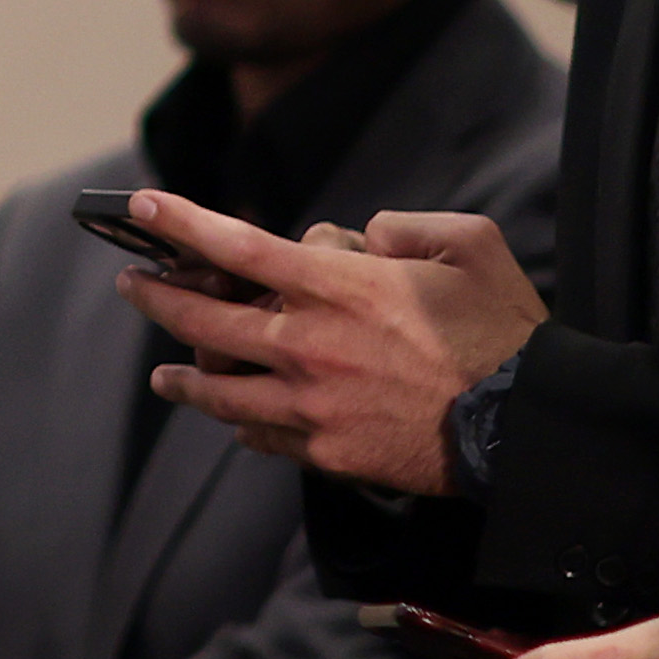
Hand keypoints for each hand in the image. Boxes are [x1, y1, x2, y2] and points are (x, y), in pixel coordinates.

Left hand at [125, 196, 547, 494]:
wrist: (524, 426)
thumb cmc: (501, 331)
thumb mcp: (466, 245)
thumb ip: (402, 227)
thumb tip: (362, 241)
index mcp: (338, 288)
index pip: (237, 246)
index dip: (182, 222)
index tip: (144, 206)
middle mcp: (310, 346)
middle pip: (206, 319)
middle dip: (158, 296)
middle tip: (134, 283)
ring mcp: (312, 405)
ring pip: (220, 391)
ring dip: (184, 377)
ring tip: (163, 373)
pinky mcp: (327, 453)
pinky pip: (263, 437)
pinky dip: (242, 424)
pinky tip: (233, 420)